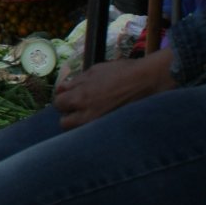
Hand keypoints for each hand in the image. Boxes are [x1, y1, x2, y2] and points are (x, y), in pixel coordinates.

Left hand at [54, 48, 175, 129]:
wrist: (148, 81)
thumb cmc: (121, 72)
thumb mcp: (95, 71)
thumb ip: (75, 82)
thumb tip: (61, 89)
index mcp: (80, 97)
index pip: (58, 104)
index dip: (63, 99)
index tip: (69, 96)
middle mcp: (87, 115)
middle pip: (64, 123)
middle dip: (68, 115)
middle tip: (78, 107)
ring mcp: (99, 124)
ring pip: (78, 131)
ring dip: (79, 124)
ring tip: (89, 114)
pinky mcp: (110, 129)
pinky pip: (93, 133)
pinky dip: (93, 128)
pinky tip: (101, 118)